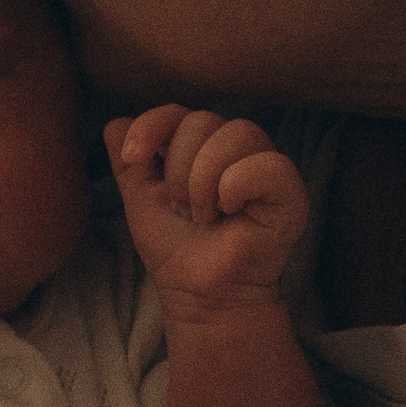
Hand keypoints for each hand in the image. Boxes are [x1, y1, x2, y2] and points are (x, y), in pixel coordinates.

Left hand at [108, 105, 311, 313]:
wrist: (197, 294)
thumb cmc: (175, 250)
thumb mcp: (141, 201)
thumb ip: (129, 163)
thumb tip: (115, 123)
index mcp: (204, 146)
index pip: (178, 112)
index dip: (151, 126)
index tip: (133, 158)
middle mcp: (237, 150)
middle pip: (202, 121)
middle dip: (179, 173)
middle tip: (186, 211)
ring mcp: (267, 167)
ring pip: (235, 134)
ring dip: (204, 183)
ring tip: (207, 216)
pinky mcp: (290, 192)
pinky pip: (266, 163)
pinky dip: (237, 186)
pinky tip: (231, 213)